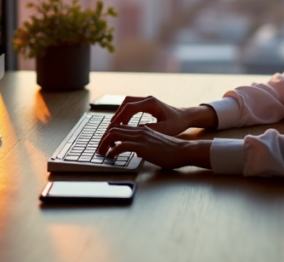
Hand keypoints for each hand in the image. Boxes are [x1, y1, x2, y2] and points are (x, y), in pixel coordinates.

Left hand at [95, 124, 211, 169]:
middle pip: (114, 128)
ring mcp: (140, 137)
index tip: (106, 143)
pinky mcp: (142, 146)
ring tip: (102, 152)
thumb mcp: (155, 145)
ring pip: (114, 134)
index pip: (120, 127)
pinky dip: (113, 151)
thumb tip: (137, 152)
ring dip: (105, 143)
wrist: (183, 150)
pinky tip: (111, 157)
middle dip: (103, 138)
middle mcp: (139, 130)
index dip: (110, 134)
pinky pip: (121, 146)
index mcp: (142, 129)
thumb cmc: (172, 150)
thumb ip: (145, 146)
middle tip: (100, 148)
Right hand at [109, 96, 215, 135]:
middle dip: (117, 114)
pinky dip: (124, 113)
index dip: (121, 117)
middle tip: (111, 126)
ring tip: (114, 125)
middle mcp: (148, 99)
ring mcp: (146, 101)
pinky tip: (122, 123)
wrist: (185, 117)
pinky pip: (131, 106)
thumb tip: (134, 132)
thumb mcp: (165, 129)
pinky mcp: (146, 105)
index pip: (130, 107)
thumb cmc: (177, 123)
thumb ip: (150, 130)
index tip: (115, 126)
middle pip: (126, 102)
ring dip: (120, 113)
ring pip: (127, 103)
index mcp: (152, 103)